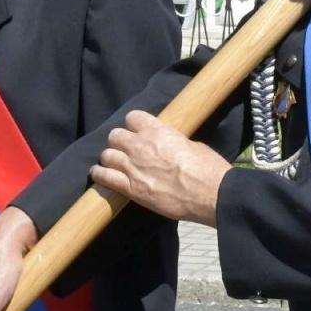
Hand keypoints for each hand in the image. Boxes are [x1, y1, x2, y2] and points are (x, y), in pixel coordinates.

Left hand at [90, 110, 230, 226]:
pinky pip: (105, 177)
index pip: (133, 117)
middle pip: (115, 135)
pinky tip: (100, 174)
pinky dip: (100, 175)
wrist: (209, 193)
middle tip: (126, 149)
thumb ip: (172, 142)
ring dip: (110, 158)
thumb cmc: (207, 168)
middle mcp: (140, 146)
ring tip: (115, 163)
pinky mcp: (130, 188)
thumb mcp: (192, 144)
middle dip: (120, 141)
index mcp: (157, 131)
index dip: (134, 124)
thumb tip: (168, 145)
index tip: (137, 130)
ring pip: (106, 155)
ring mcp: (132, 167)